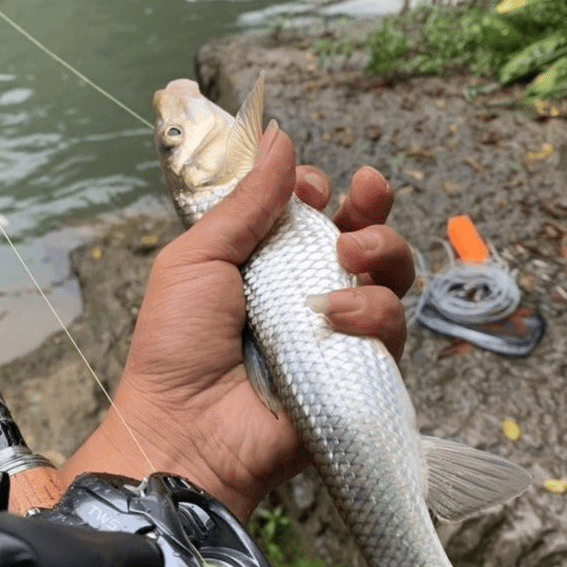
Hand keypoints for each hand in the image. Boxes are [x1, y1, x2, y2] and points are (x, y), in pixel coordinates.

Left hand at [60, 127, 413, 519]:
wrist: (184, 428)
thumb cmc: (176, 343)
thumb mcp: (197, 259)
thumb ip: (245, 204)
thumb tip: (280, 138)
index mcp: (265, 262)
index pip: (313, 214)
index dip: (320, 192)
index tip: (311, 188)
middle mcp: (305, 293)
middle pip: (363, 239)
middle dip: (372, 210)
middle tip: (362, 198)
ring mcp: (334, 334)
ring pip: (389, 280)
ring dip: (381, 254)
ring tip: (349, 259)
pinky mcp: (356, 372)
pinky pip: (390, 333)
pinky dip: (373, 314)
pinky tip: (336, 317)